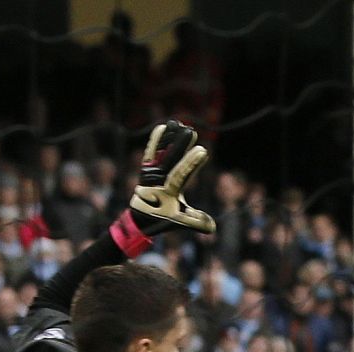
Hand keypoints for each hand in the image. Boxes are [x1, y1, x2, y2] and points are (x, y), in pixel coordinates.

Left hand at [128, 121, 215, 236]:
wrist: (141, 218)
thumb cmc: (164, 219)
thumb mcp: (181, 222)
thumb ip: (196, 222)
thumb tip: (212, 227)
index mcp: (169, 192)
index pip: (181, 175)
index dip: (191, 163)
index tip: (202, 150)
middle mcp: (158, 180)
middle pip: (170, 159)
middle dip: (180, 145)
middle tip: (190, 130)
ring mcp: (151, 173)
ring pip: (160, 152)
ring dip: (169, 138)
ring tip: (178, 123)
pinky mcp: (147, 168)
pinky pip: (151, 152)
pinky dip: (156, 140)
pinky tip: (163, 126)